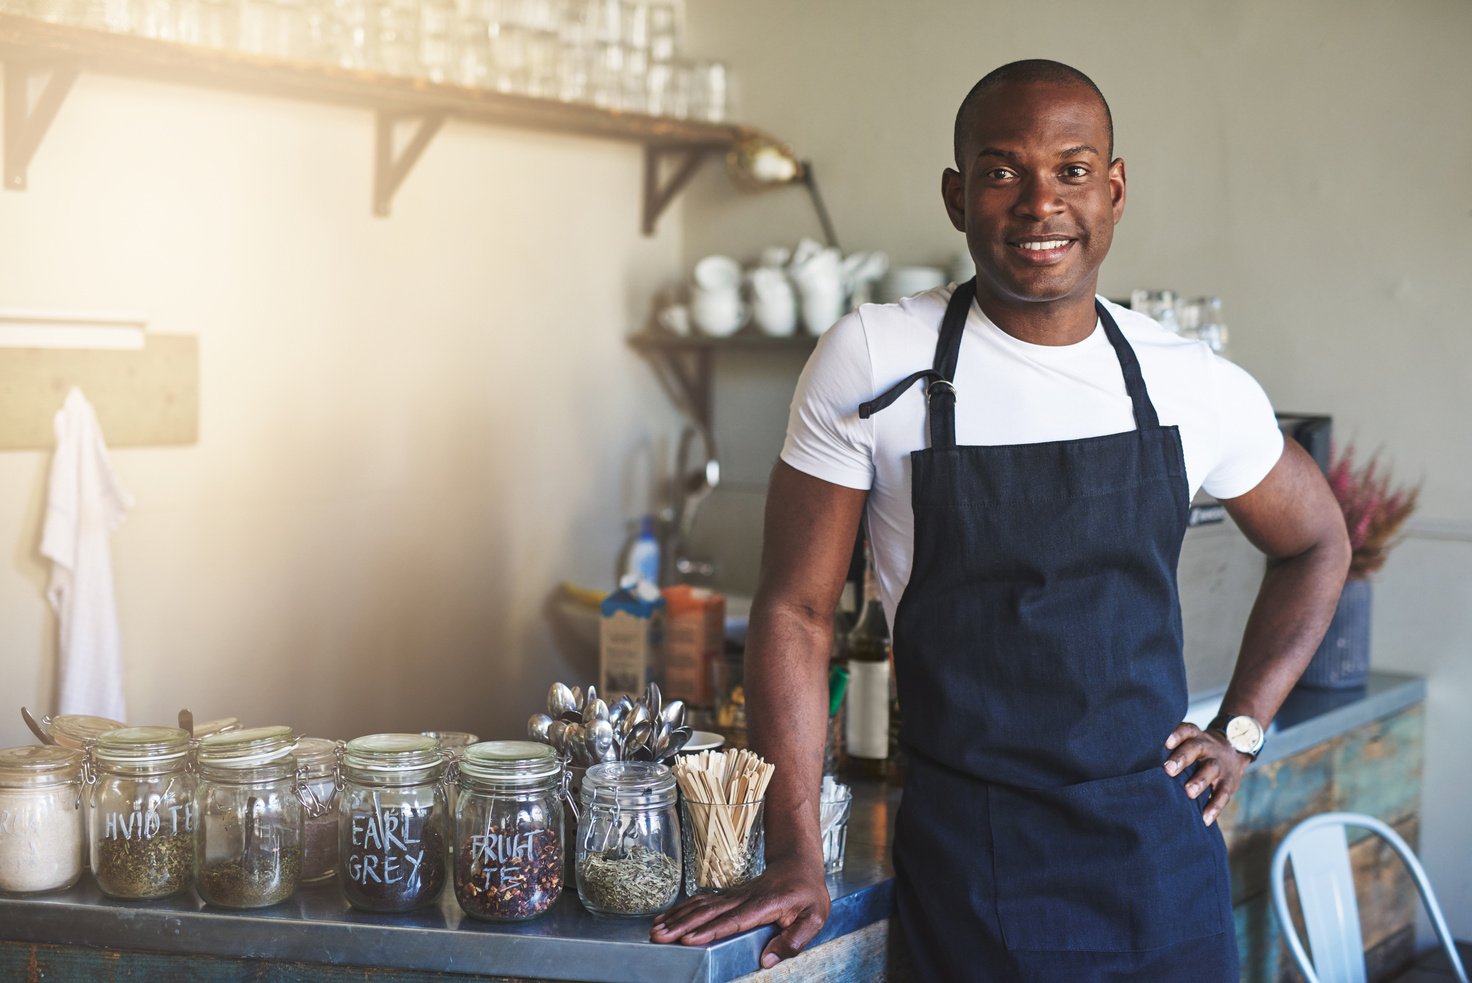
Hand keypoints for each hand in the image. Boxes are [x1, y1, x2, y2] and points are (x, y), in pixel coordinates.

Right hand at [649, 853, 830, 968]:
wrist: (799, 864)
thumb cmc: (808, 893)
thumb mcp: (814, 918)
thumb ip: (793, 940)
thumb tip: (767, 960)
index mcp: (765, 904)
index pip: (734, 919)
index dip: (711, 929)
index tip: (689, 939)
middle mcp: (745, 897)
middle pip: (709, 911)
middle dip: (682, 925)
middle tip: (660, 937)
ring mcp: (734, 894)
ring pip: (701, 904)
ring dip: (677, 917)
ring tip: (656, 929)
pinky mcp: (729, 895)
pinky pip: (702, 901)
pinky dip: (682, 909)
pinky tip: (667, 917)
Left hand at [1162, 722, 1249, 826]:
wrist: (1233, 749)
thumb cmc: (1195, 748)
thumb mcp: (1187, 740)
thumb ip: (1167, 746)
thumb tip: (1133, 755)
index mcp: (1194, 735)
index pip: (1186, 730)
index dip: (1176, 735)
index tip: (1165, 743)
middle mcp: (1207, 747)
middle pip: (1196, 748)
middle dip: (1182, 758)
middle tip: (1168, 769)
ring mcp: (1220, 764)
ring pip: (1211, 769)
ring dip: (1200, 781)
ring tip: (1188, 793)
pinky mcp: (1230, 782)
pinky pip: (1224, 794)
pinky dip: (1215, 807)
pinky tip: (1205, 819)